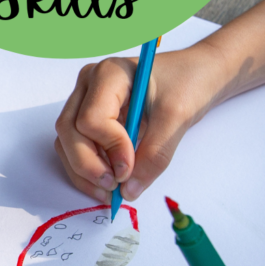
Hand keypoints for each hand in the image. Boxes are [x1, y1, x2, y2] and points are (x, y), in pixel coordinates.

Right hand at [54, 44, 224, 202]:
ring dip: (84, 171)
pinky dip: (88, 169)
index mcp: (108, 74)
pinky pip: (76, 146)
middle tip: (114, 186)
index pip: (91, 119)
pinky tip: (109, 182)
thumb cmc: (188, 83)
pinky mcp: (89, 117)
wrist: (197, 74)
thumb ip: (154, 155)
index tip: (130, 169)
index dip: (109, 149)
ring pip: (67, 141)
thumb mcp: (177, 117)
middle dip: (88, 164)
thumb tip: (129, 191)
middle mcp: (89, 84)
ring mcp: (85, 100)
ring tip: (111, 190)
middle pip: (69, 130)